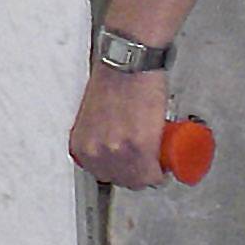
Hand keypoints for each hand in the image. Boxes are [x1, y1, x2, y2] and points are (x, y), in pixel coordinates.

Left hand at [70, 66, 169, 187]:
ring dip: (149, 176)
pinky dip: (159, 174)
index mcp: (81, 145)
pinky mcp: (141, 146)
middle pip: (120, 180)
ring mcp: (118, 151)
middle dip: (135, 175)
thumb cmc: (112, 80)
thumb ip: (94, 133)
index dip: (120, 172)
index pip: (101, 174)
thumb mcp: (91, 115)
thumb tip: (104, 143)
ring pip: (138, 180)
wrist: (128, 63)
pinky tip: (163, 168)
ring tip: (157, 163)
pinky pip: (152, 174)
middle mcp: (96, 152)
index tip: (130, 167)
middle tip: (147, 164)